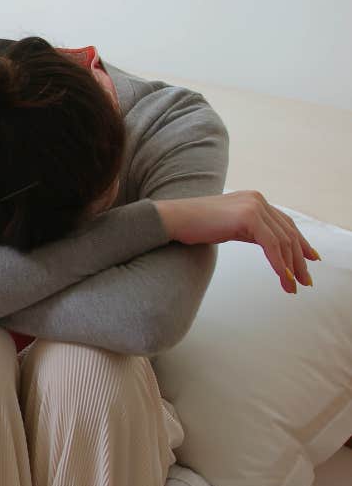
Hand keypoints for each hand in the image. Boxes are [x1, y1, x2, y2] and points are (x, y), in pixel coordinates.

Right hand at [154, 191, 318, 293]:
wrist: (174, 219)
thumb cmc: (195, 226)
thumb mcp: (229, 227)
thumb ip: (250, 231)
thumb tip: (269, 246)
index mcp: (254, 200)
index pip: (285, 223)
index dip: (300, 243)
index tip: (310, 260)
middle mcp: (258, 200)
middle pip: (288, 232)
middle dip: (299, 259)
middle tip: (306, 280)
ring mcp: (254, 206)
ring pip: (283, 240)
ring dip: (291, 266)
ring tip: (294, 286)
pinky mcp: (248, 217)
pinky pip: (271, 244)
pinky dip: (279, 263)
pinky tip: (283, 278)